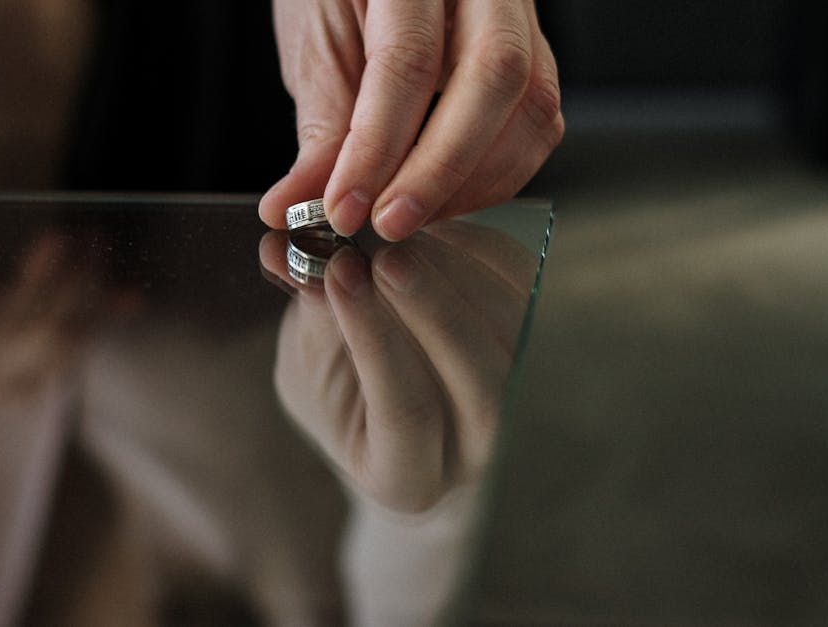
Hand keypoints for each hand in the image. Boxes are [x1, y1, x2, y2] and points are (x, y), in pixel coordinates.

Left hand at [259, 1, 562, 240]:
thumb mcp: (316, 42)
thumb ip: (322, 125)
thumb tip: (299, 203)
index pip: (408, 62)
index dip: (377, 148)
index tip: (344, 207)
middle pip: (493, 78)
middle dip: (440, 170)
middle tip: (390, 221)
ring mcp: (519, 17)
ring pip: (532, 104)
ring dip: (473, 182)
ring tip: (412, 216)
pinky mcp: (534, 55)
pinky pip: (539, 121)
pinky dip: (495, 174)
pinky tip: (446, 198)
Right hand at [260, 220, 533, 511]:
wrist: (394, 394)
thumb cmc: (339, 393)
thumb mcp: (310, 370)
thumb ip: (314, 321)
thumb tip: (288, 250)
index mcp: (409, 479)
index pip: (407, 413)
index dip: (375, 341)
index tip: (340, 275)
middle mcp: (480, 452)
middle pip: (480, 384)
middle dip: (433, 309)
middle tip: (386, 254)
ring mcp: (521, 403)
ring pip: (514, 337)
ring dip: (460, 276)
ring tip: (404, 237)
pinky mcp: (540, 347)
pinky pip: (530, 295)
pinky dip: (487, 254)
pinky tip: (437, 228)